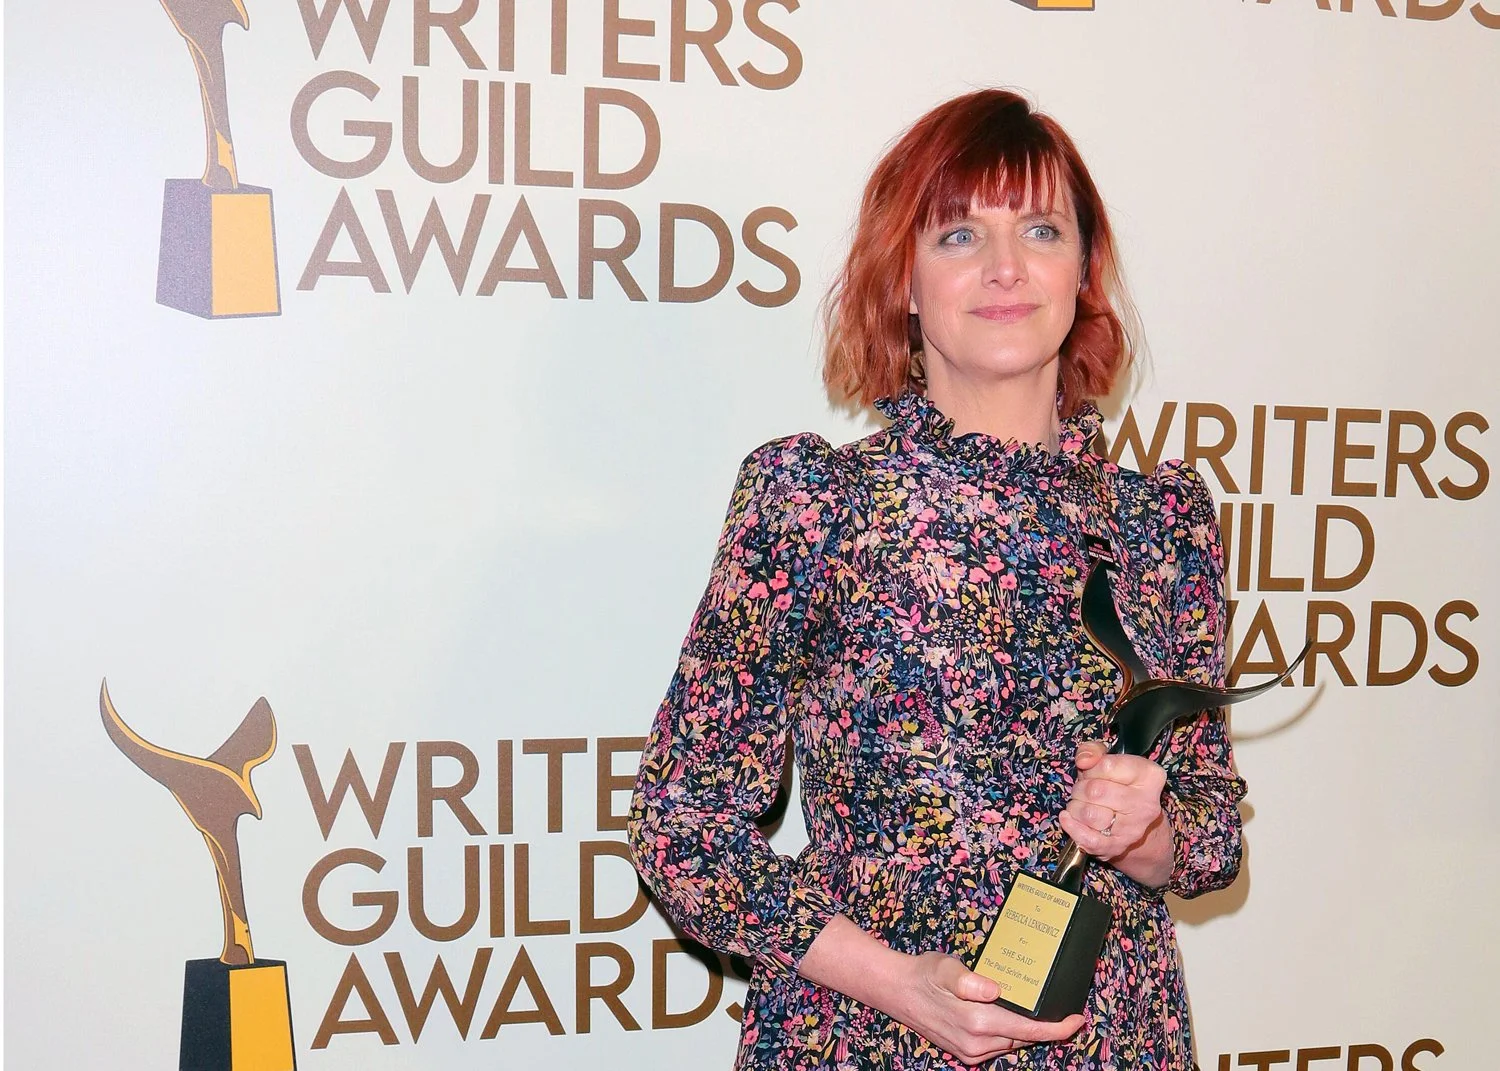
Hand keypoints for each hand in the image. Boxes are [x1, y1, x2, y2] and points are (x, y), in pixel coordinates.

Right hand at [890, 952, 1083, 1065]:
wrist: (898, 991)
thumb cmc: (924, 974)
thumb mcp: (946, 968)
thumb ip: (970, 981)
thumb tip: (994, 990)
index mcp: (977, 1022)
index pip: (1028, 1030)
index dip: (1056, 1028)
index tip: (1076, 1021)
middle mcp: (976, 1044)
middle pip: (1023, 1037)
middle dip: (1044, 1026)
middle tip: (1062, 1011)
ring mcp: (970, 1052)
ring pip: (1011, 1042)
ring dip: (1026, 1029)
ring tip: (1036, 1010)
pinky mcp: (965, 1053)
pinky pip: (998, 1046)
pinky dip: (1009, 1033)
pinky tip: (1009, 1016)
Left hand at [1058, 741, 1172, 886]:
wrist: (1132, 821)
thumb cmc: (1116, 785)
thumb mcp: (1108, 760)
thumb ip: (1093, 750)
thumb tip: (1084, 760)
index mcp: (1150, 776)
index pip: (1106, 766)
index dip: (1090, 768)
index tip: (1091, 772)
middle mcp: (1147, 804)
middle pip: (1095, 791)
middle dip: (1080, 788)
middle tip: (1082, 790)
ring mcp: (1134, 828)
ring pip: (1089, 814)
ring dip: (1075, 807)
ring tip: (1080, 804)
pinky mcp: (1118, 847)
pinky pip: (1089, 839)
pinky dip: (1072, 828)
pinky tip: (1067, 819)